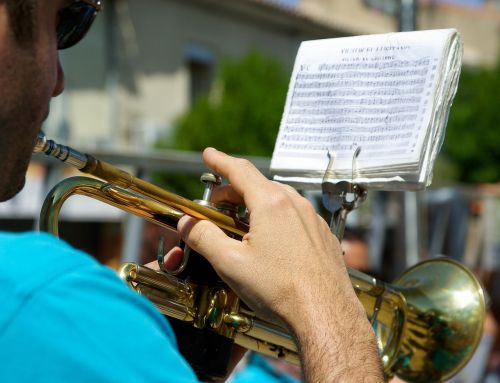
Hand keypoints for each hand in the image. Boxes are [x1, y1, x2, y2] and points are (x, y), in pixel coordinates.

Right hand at [165, 148, 382, 381]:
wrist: (324, 313)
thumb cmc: (280, 289)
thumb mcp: (230, 263)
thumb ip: (204, 237)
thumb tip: (187, 223)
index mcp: (271, 203)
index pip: (240, 171)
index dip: (220, 161)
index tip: (209, 155)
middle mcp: (295, 204)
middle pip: (257, 186)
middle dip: (233, 192)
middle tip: (216, 206)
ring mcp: (312, 219)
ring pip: (278, 201)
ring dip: (255, 205)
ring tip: (241, 226)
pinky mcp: (321, 235)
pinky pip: (294, 217)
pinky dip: (276, 219)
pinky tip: (270, 242)